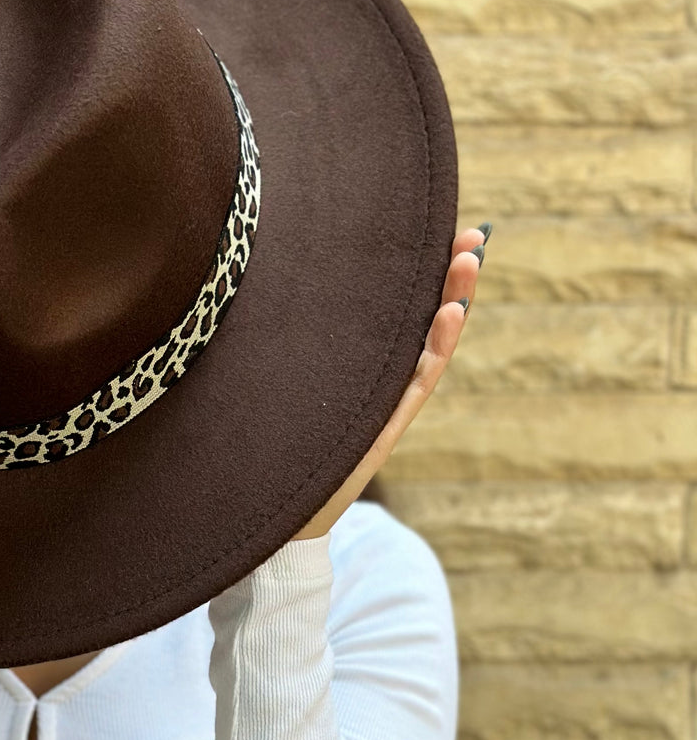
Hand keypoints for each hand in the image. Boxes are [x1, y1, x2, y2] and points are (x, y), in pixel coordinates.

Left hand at [291, 222, 489, 540]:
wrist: (274, 510)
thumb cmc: (270, 441)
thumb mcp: (281, 377)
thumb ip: (287, 338)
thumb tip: (269, 278)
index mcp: (355, 364)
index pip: (393, 309)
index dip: (417, 272)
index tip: (435, 229)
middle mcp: (376, 380)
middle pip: (419, 319)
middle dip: (446, 277)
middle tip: (469, 236)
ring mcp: (383, 402)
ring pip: (427, 345)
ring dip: (452, 302)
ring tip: (468, 261)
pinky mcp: (382, 426)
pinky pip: (415, 383)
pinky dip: (435, 347)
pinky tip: (449, 313)